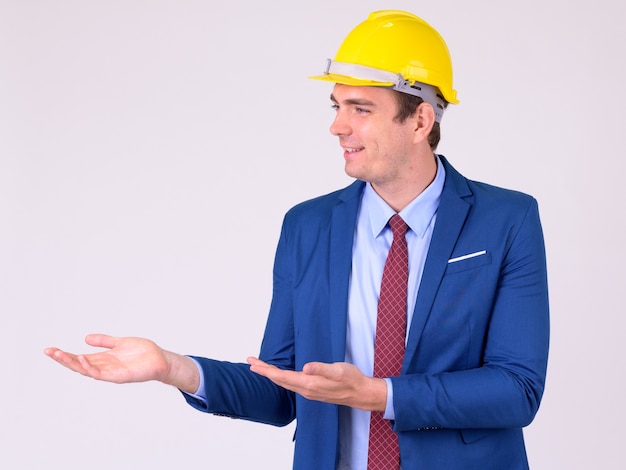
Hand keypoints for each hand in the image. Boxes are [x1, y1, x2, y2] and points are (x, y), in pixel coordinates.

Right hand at [44, 334, 199, 392]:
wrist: (161, 360)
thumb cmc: (144, 352)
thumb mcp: (120, 342)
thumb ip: (105, 341)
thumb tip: (86, 338)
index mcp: (103, 359)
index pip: (79, 357)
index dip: (65, 354)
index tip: (50, 349)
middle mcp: (104, 367)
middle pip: (78, 364)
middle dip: (63, 359)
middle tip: (49, 351)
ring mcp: (110, 372)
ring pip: (86, 369)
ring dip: (72, 363)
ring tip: (60, 354)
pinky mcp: (119, 376)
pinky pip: (100, 373)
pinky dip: (89, 367)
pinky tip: (81, 358)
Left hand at [247, 357, 386, 411]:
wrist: (360, 393)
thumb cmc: (351, 379)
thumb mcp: (339, 370)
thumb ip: (322, 368)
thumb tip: (306, 367)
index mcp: (309, 383)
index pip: (282, 376)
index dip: (266, 370)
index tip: (254, 364)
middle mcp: (306, 390)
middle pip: (279, 380)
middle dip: (264, 371)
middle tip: (251, 362)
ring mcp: (308, 391)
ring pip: (284, 383)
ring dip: (271, 375)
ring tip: (261, 367)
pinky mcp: (312, 390)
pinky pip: (291, 384)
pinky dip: (281, 378)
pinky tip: (280, 374)